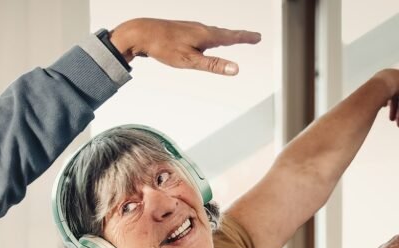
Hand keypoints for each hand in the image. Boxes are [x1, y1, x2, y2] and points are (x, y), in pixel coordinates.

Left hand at [109, 18, 261, 75]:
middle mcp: (200, 29)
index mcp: (205, 35)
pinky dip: (210, 37)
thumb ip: (213, 65)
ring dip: (225, 36)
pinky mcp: (181, 31)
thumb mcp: (190, 60)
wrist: (141, 33)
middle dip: (239, 36)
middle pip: (224, 33)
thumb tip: (235, 68)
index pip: (231, 37)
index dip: (246, 38)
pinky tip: (204, 42)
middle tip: (251, 37)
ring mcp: (191, 28)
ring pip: (212, 33)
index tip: (257, 37)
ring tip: (232, 38)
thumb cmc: (163, 46)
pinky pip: (201, 34)